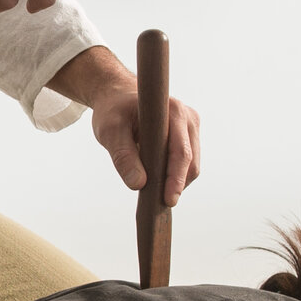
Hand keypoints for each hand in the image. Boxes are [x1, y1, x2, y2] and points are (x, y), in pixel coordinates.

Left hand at [49, 47, 202, 197]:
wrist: (118, 96)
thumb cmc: (113, 110)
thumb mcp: (109, 130)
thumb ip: (122, 156)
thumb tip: (138, 184)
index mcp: (172, 110)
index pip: (180, 151)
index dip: (176, 178)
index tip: (168, 200)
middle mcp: (188, 117)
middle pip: (190, 162)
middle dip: (176, 185)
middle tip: (157, 204)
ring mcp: (190, 126)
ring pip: (191, 165)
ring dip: (176, 181)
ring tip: (155, 194)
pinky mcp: (188, 136)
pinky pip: (187, 163)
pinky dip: (174, 175)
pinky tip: (158, 184)